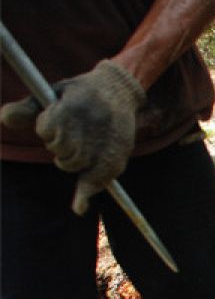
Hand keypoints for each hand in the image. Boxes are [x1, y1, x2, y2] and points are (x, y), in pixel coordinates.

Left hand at [1, 60, 144, 214]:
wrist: (119, 92)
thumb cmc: (79, 93)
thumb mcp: (54, 92)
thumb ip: (28, 108)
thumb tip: (4, 119)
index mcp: (76, 107)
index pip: (49, 130)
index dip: (46, 127)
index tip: (54, 117)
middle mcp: (93, 128)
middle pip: (60, 150)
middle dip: (57, 145)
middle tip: (69, 133)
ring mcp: (105, 146)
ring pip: (72, 164)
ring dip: (68, 159)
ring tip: (78, 146)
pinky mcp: (115, 159)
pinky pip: (95, 181)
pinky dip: (85, 194)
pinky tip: (78, 207)